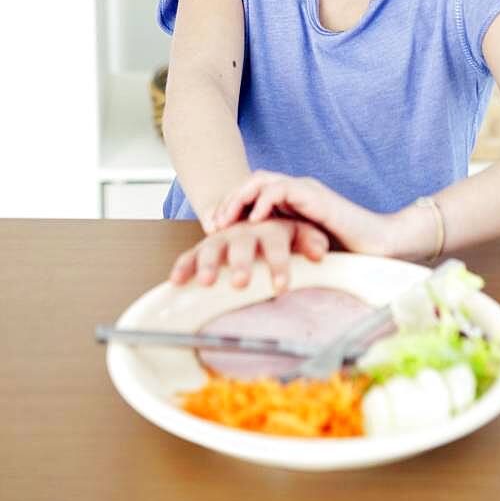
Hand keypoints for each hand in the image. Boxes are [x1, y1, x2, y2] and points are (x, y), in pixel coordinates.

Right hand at [168, 217, 329, 292]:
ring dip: (209, 263)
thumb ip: (310, 240)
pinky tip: (177, 281)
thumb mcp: (298, 233)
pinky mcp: (204, 246)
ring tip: (206, 282)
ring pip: (212, 247)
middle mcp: (244, 231)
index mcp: (270, 228)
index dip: (278, 264)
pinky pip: (190, 254)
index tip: (281, 286)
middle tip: (241, 282)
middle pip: (242, 243)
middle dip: (241, 262)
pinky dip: (183, 266)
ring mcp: (222, 238)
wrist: (252, 214)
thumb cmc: (279, 232)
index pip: (276, 243)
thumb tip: (321, 251)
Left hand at [210, 170, 389, 256]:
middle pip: (253, 182)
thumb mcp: (302, 248)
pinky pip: (282, 189)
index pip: (254, 193)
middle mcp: (297, 190)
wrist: (379, 245)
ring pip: (263, 180)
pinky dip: (264, 201)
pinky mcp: (315, 196)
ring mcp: (306, 190)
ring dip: (240, 198)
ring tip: (227, 221)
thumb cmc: (345, 251)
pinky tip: (254, 220)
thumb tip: (252, 264)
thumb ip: (281, 247)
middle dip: (230, 200)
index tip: (215, 229)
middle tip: (214, 224)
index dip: (232, 206)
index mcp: (293, 201)